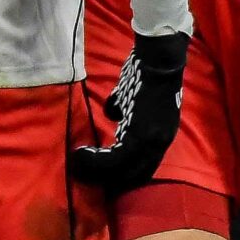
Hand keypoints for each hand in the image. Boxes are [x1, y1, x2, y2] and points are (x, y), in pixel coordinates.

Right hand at [71, 31, 188, 192]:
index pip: (143, 169)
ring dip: (97, 172)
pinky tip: (81, 154)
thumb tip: (112, 116)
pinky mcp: (139, 134)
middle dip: (108, 181)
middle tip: (85, 176)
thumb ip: (124, 109)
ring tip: (78, 165)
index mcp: (161, 137)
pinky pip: (115, 158)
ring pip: (122, 171)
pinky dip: (96, 161)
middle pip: (134, 177)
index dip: (122, 175)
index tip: (101, 176)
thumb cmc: (146, 71)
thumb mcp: (134, 97)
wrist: (157, 58)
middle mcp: (159, 145)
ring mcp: (151, 141)